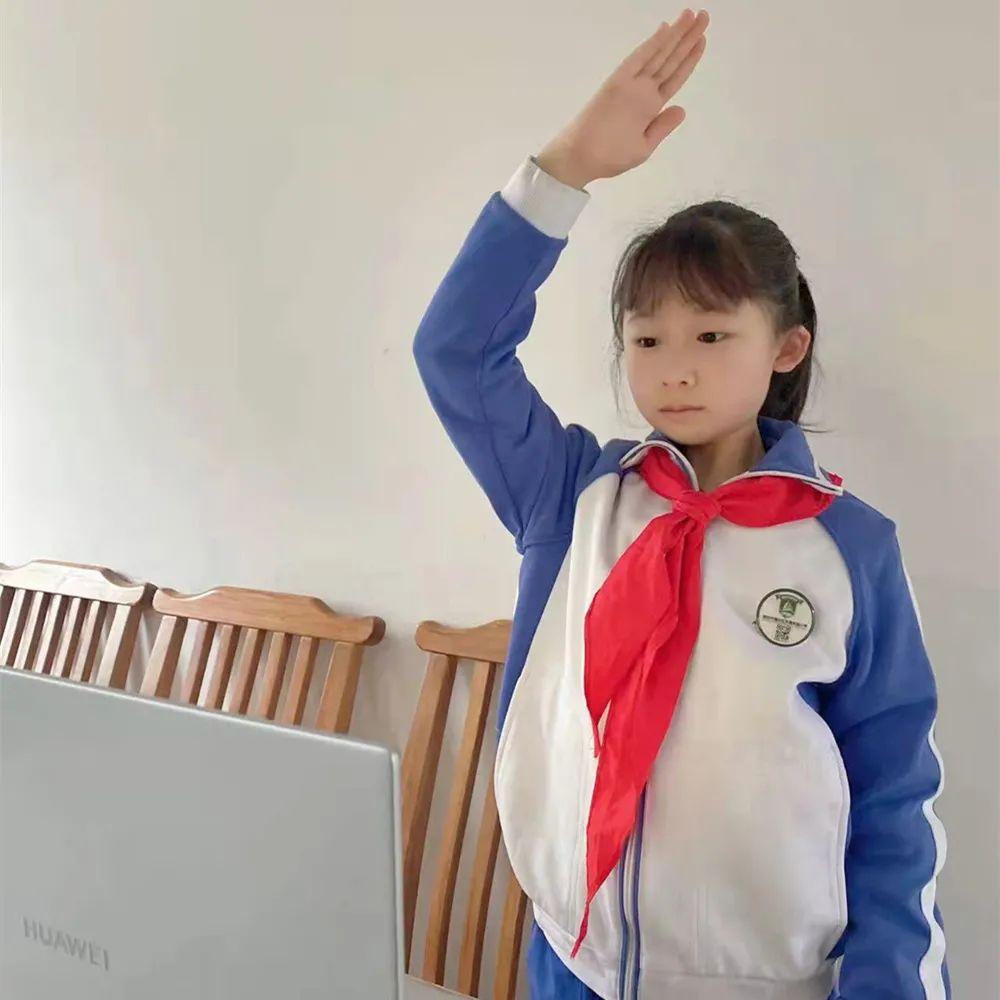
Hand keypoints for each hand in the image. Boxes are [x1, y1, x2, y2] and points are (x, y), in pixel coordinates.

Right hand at [535, 9, 709, 188]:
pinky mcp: (618, 83)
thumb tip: (681, 109)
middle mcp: (643, 91)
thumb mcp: (643, 147)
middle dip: (688, 38)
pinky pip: (638, 60)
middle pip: (671, 61)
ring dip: (677, 36)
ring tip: (694, 15)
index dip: (689, 59)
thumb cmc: (607, 157)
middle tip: (704, 15)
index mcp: (650, 106)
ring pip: (660, 56)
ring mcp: (631, 85)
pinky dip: (652, 45)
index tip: (702, 40)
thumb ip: (661, 127)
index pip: (674, 77)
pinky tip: (667, 29)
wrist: (581, 159)